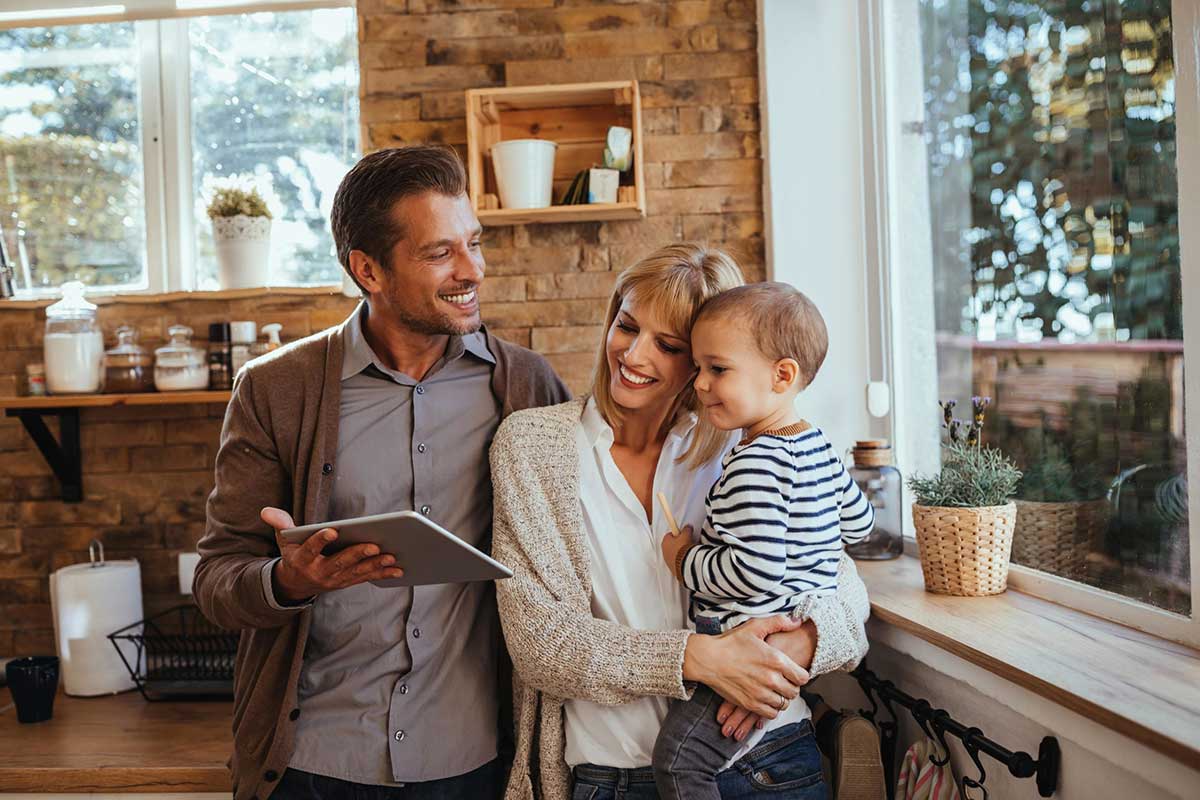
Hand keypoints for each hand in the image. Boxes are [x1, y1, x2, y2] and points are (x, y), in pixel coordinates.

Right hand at [261, 507, 403, 601]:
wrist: (295, 584)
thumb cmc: (294, 554)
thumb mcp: (283, 540)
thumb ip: (280, 523)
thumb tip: (266, 510)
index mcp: (302, 559)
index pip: (310, 549)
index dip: (320, 540)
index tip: (332, 531)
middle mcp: (319, 572)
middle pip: (339, 563)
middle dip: (357, 554)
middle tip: (374, 545)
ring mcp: (334, 580)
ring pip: (356, 572)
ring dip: (375, 565)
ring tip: (392, 556)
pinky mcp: (346, 582)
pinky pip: (366, 578)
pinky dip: (382, 574)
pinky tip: (398, 569)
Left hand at [661, 524, 693, 573]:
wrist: (685, 564)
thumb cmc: (683, 549)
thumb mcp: (686, 535)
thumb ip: (686, 529)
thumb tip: (688, 527)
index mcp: (665, 541)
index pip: (670, 534)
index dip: (678, 533)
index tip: (683, 534)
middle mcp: (664, 551)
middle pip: (672, 544)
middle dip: (680, 543)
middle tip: (688, 542)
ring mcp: (668, 560)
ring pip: (675, 553)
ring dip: (681, 552)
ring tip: (690, 551)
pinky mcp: (672, 567)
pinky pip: (677, 561)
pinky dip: (682, 559)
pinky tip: (689, 558)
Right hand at [714, 620, 817, 739]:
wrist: (708, 659)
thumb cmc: (730, 643)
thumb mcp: (754, 627)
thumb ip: (778, 622)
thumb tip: (797, 621)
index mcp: (776, 660)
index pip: (803, 677)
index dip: (800, 675)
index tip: (793, 672)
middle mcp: (771, 679)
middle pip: (794, 692)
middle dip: (791, 687)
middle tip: (783, 681)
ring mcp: (761, 693)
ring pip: (783, 704)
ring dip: (781, 698)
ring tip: (774, 690)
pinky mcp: (750, 704)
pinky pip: (771, 714)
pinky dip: (771, 709)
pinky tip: (766, 699)